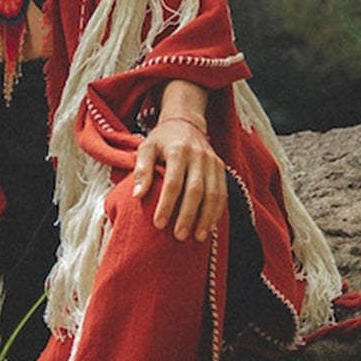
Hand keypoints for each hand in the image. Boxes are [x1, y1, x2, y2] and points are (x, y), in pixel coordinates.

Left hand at [131, 117, 226, 242]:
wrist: (186, 122)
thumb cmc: (162, 140)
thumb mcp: (146, 148)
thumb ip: (141, 170)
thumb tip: (137, 195)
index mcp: (178, 150)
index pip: (173, 182)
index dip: (166, 204)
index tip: (159, 224)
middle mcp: (199, 156)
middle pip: (196, 190)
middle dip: (188, 215)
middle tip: (179, 236)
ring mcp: (213, 162)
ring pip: (214, 194)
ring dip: (206, 218)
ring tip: (197, 237)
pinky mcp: (221, 168)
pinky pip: (223, 193)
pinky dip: (217, 212)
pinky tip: (209, 227)